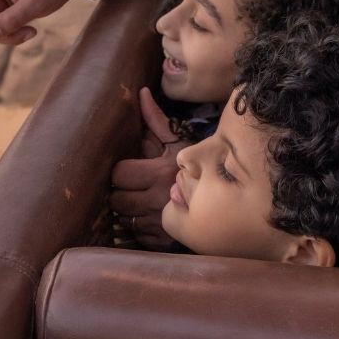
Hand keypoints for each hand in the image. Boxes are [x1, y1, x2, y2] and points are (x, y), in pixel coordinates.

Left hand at [110, 88, 189, 249]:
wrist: (222, 204)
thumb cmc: (196, 169)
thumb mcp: (179, 144)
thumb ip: (156, 121)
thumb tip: (141, 94)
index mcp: (158, 173)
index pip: (118, 174)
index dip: (124, 172)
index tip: (134, 171)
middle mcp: (155, 201)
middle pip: (115, 200)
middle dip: (123, 193)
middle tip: (136, 187)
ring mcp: (156, 226)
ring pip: (122, 219)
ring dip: (129, 212)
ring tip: (143, 202)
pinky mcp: (158, 244)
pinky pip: (135, 236)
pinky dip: (140, 229)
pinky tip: (151, 219)